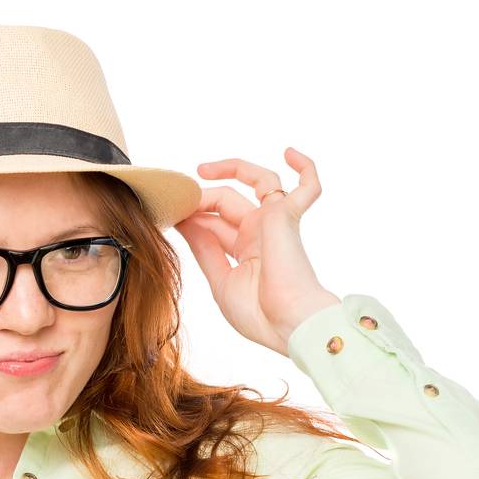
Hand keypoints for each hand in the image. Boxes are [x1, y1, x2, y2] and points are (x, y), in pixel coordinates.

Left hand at [174, 149, 340, 354]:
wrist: (287, 325)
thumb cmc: (258, 314)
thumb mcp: (220, 280)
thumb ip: (204, 249)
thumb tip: (186, 222)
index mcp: (245, 251)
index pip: (215, 223)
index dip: (192, 215)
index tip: (170, 214)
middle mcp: (262, 233)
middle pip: (227, 201)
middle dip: (200, 199)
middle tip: (177, 201)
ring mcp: (276, 222)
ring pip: (257, 181)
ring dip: (229, 170)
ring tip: (200, 172)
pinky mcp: (289, 216)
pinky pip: (308, 186)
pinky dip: (305, 168)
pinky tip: (289, 153)